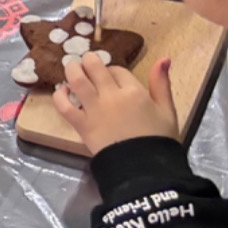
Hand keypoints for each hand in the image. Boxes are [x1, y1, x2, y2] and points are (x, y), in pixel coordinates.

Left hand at [53, 55, 177, 155]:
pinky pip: (64, 105)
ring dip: (71, 69)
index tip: (112, 77)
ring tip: (72, 68)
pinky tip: (62, 91)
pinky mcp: (81, 124)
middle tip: (85, 62)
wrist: (144, 169)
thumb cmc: (159, 140)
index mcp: (134, 92)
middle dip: (88, 60)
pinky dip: (59, 96)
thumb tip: (164, 58)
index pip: (118, 70)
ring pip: (77, 80)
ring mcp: (94, 110)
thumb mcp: (167, 110)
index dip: (113, 70)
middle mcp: (111, 96)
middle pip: (94, 67)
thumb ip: (162, 84)